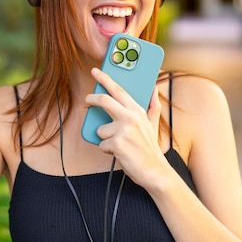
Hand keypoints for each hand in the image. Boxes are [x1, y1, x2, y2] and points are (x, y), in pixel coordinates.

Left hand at [86, 68, 167, 185]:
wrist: (155, 171)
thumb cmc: (150, 148)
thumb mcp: (153, 124)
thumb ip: (152, 106)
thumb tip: (154, 88)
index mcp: (137, 110)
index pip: (119, 90)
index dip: (105, 79)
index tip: (95, 71)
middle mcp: (130, 117)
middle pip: (104, 100)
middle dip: (91, 99)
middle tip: (86, 101)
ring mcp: (123, 130)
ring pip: (100, 129)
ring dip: (105, 138)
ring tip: (120, 144)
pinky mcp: (117, 143)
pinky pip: (102, 144)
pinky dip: (108, 150)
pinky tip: (120, 153)